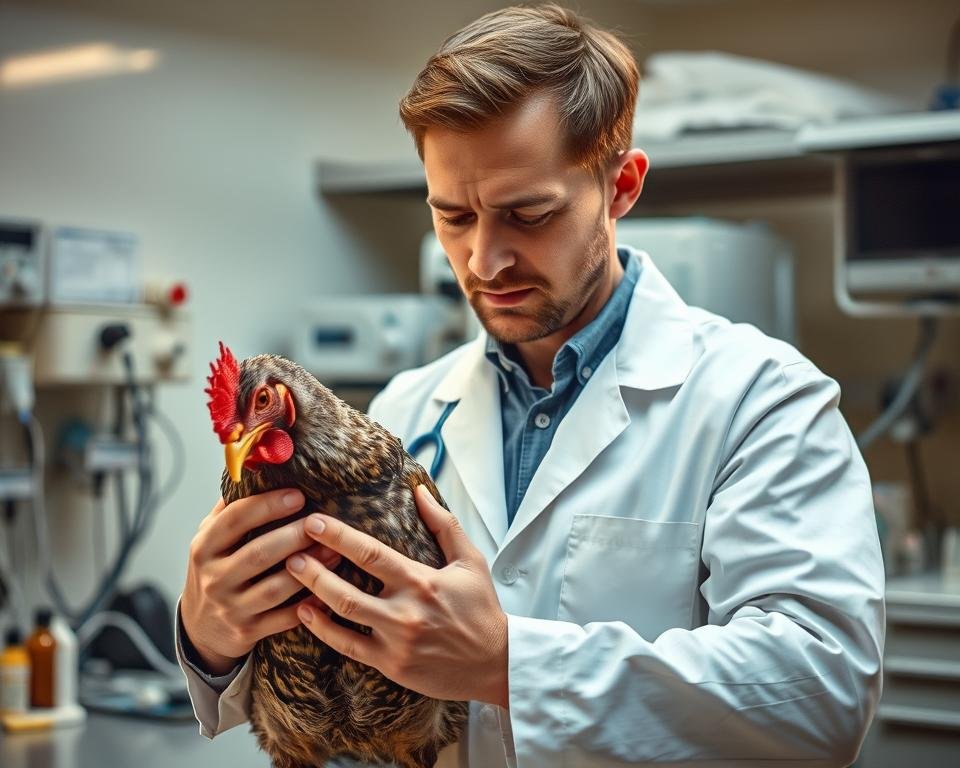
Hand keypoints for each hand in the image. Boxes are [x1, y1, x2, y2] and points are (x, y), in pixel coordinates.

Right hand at [180, 489, 341, 674]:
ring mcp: (230, 607)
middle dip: (295, 535)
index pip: (235, 520)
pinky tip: (330, 589)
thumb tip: (258, 465)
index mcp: (204, 547)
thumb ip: (230, 508)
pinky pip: (284, 619)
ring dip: (310, 569)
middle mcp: (214, 578)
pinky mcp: (247, 632)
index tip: (299, 495)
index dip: (268, 505)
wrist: (200, 628)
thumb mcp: (210, 539)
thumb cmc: (215, 569)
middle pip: (260, 553)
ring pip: (275, 587)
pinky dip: (309, 605)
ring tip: (335, 551)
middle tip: (322, 522)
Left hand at [286, 485, 508, 706]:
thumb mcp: (470, 560)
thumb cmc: (481, 608)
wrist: (495, 663)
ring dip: (313, 593)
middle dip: (313, 566)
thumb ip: (443, 524)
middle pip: (346, 588)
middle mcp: (404, 611)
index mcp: (421, 580)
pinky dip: (323, 629)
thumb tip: (419, 490)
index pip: (370, 553)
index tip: (313, 521)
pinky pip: (348, 646)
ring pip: (342, 616)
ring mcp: (395, 641)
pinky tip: (305, 612)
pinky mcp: (391, 664)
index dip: (338, 536)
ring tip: (289, 574)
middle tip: (289, 547)